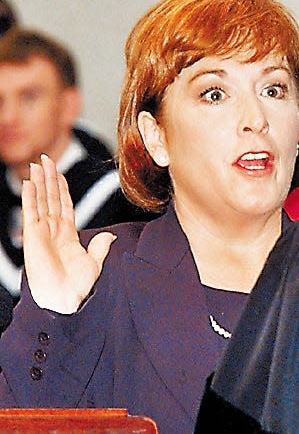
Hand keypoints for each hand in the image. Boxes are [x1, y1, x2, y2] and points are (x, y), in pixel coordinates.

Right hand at [21, 155, 115, 313]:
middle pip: (51, 198)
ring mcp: (43, 232)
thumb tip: (110, 235)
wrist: (67, 299)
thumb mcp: (95, 263)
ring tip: (37, 164)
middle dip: (49, 178)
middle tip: (45, 159)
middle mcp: (54, 231)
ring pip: (41, 200)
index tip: (59, 173)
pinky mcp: (34, 236)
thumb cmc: (79, 287)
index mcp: (68, 235)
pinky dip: (30, 197)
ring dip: (39, 182)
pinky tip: (28, 183)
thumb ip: (100, 246)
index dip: (61, 188)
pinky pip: (32, 211)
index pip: (64, 205)